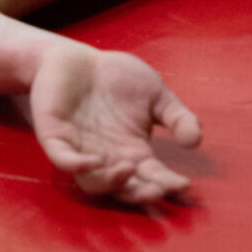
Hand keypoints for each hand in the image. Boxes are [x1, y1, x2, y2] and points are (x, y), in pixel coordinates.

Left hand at [29, 43, 201, 203]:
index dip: (166, 183)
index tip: (184, 185)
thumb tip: (195, 141)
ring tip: (128, 170)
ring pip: (93, 182)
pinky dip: (76, 164)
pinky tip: (92, 161)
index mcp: (132, 151)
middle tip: (157, 190)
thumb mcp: (156, 94)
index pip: (152, 175)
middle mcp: (107, 158)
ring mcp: (81, 150)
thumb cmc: (118, 77)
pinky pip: (63, 159)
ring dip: (110, 182)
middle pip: (123, 187)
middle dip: (139, 192)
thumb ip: (177, 117)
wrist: (78, 59)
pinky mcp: (56, 137)